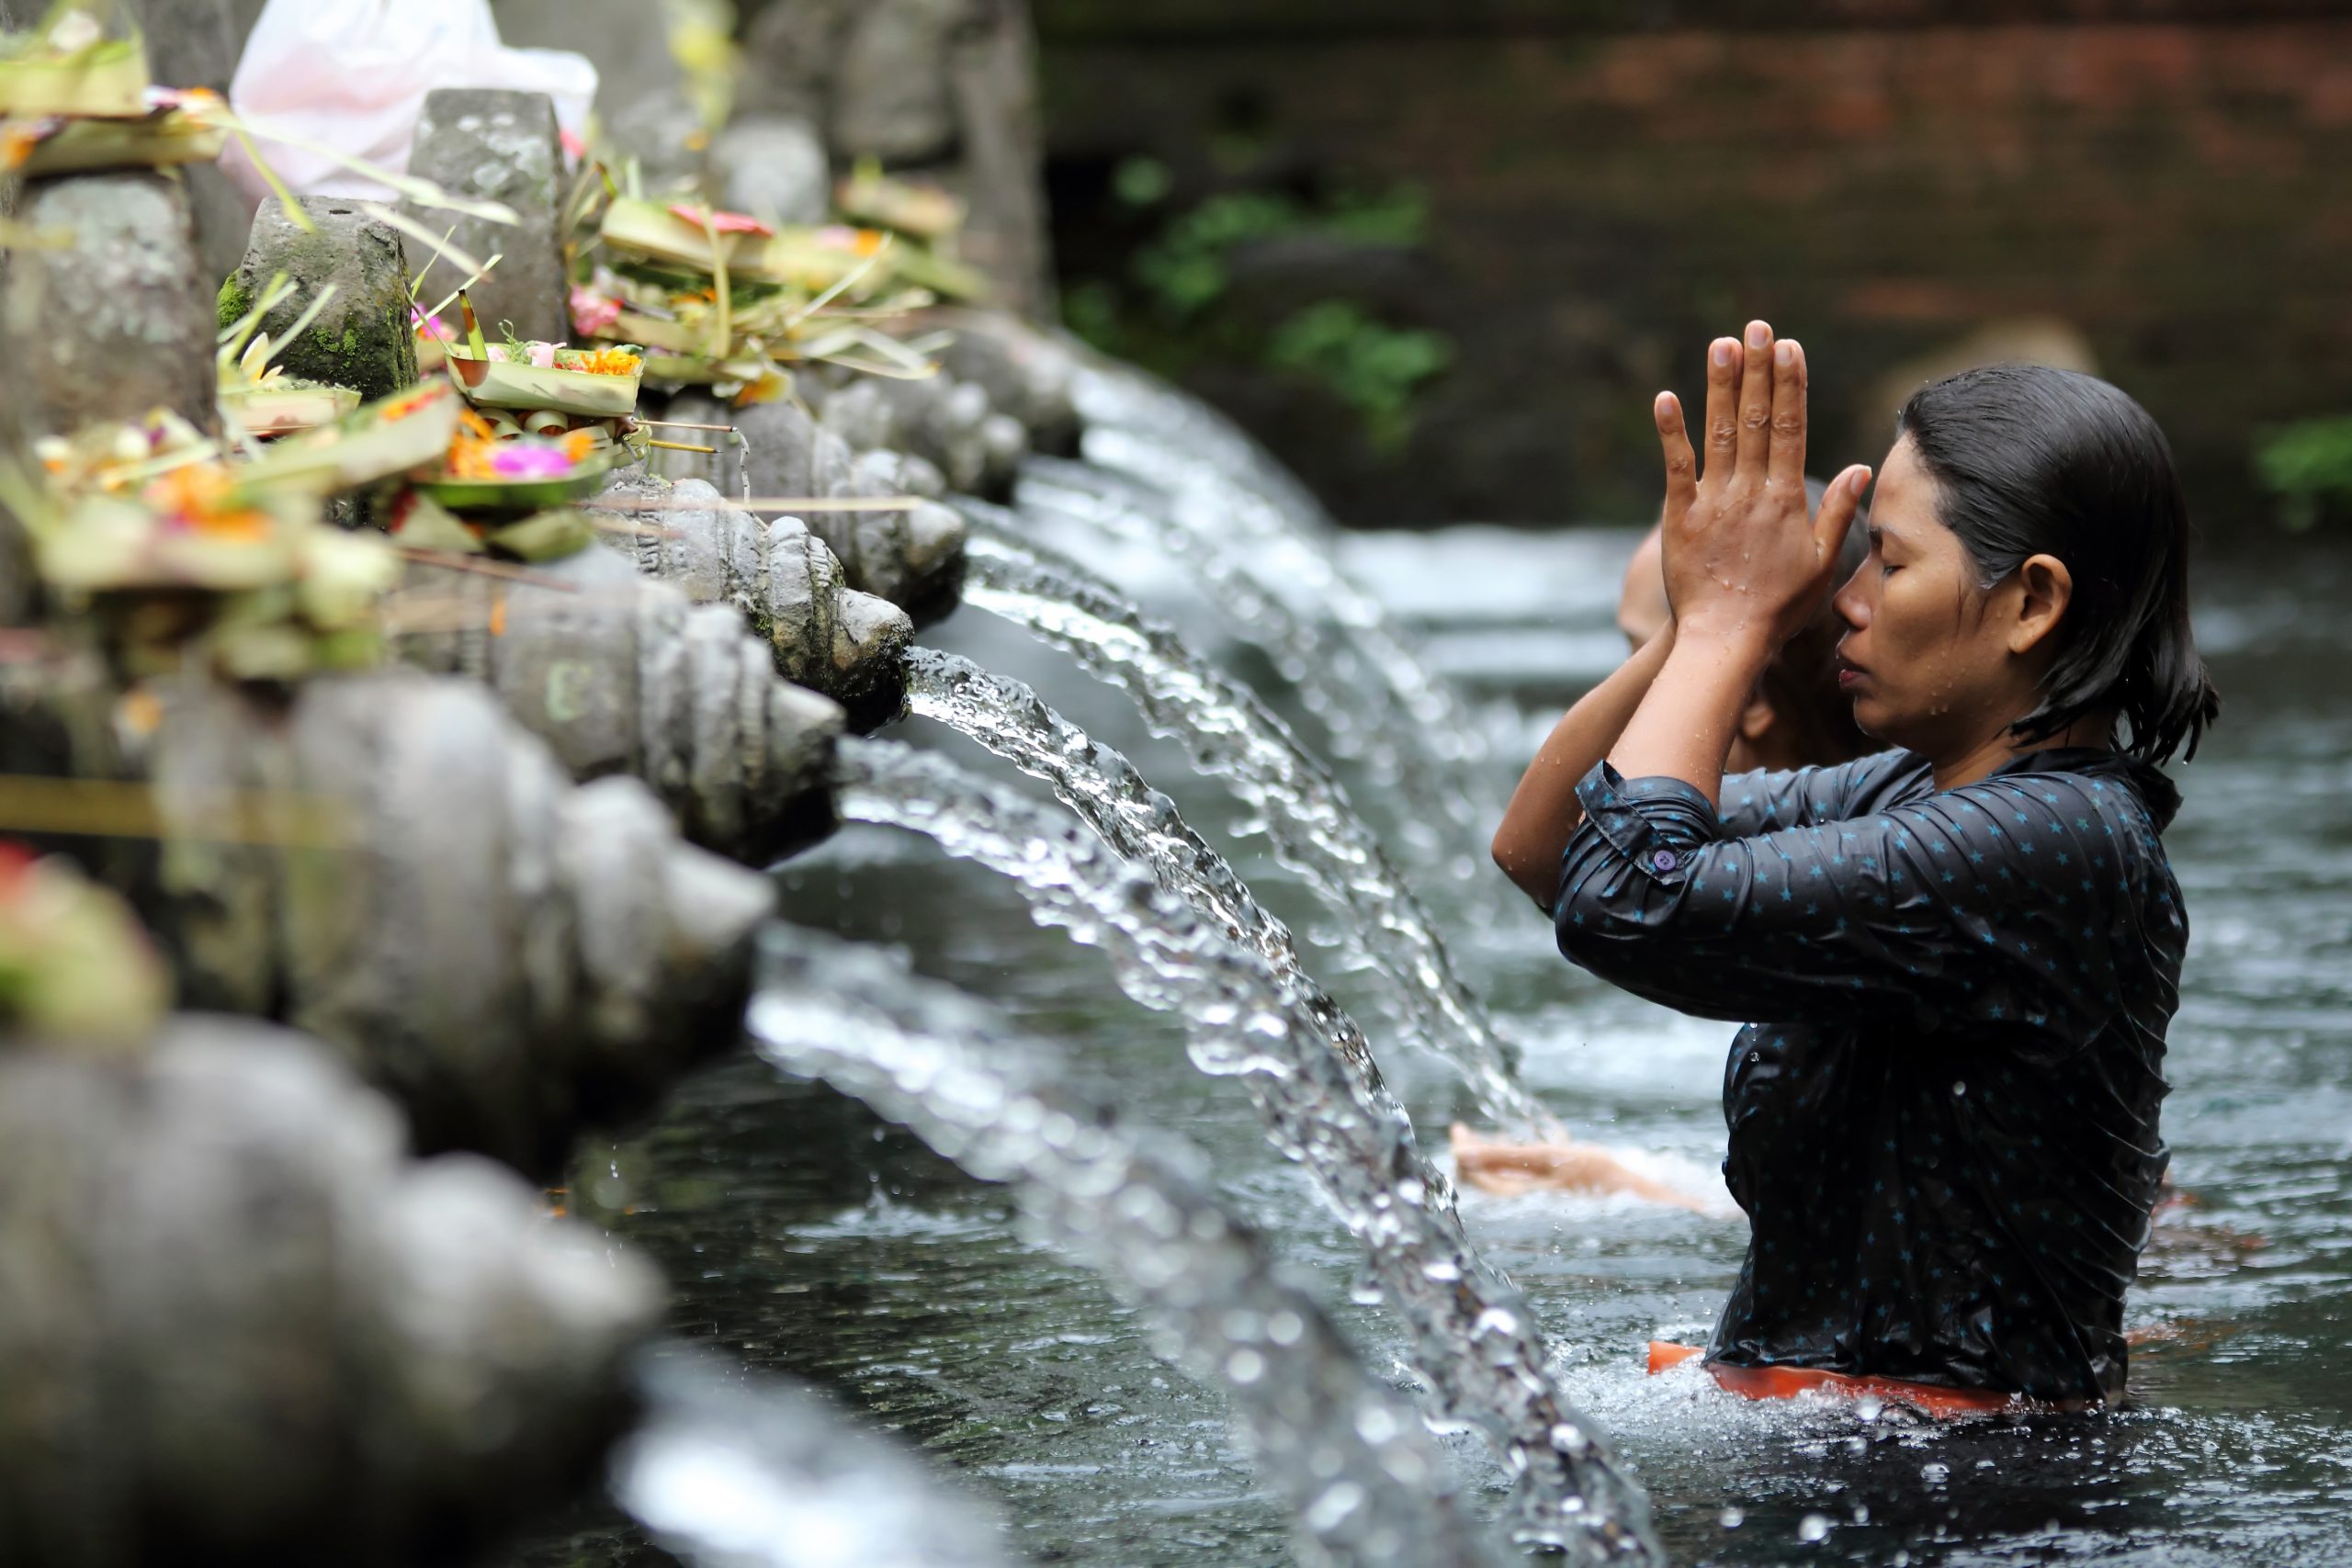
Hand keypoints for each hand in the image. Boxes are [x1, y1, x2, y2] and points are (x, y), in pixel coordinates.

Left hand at [1652, 321, 1870, 651]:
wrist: (1725, 640)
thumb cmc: (1779, 608)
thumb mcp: (1821, 563)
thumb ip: (1837, 512)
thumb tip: (1860, 466)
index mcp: (1785, 499)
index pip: (1789, 428)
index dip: (1789, 385)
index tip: (1789, 347)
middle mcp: (1750, 492)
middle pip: (1755, 419)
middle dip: (1756, 369)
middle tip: (1756, 326)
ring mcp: (1712, 503)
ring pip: (1718, 433)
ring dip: (1720, 386)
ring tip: (1722, 343)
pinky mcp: (1678, 518)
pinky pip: (1675, 468)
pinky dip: (1670, 433)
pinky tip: (1665, 398)